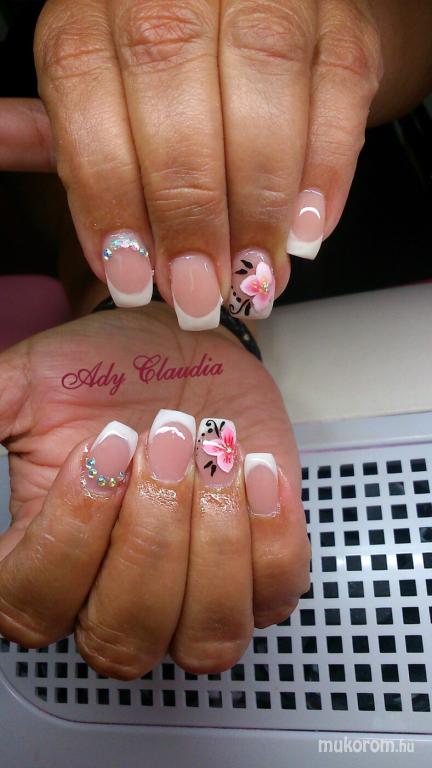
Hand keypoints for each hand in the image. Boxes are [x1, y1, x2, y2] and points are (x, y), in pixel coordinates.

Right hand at [0, 304, 309, 678]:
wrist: (187, 351)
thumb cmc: (109, 372)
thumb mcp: (32, 383)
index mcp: (50, 560)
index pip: (34, 607)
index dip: (69, 537)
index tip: (103, 451)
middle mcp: (117, 596)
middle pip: (124, 638)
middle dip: (151, 534)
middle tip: (166, 440)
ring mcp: (195, 596)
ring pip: (207, 637)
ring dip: (216, 540)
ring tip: (215, 453)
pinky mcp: (260, 574)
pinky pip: (275, 594)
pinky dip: (272, 533)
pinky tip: (257, 467)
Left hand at [4, 0, 421, 325]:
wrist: (256, 14)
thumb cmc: (168, 71)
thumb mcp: (101, 91)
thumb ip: (64, 131)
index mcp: (96, 7)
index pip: (87, 92)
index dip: (109, 195)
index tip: (130, 276)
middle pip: (175, 85)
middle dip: (190, 209)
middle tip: (200, 289)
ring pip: (262, 81)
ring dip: (261, 199)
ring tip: (254, 275)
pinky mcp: (338, 18)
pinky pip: (338, 87)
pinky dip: (325, 168)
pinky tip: (306, 229)